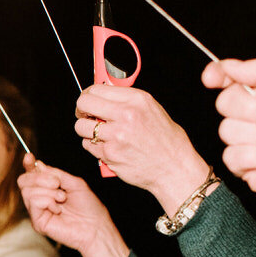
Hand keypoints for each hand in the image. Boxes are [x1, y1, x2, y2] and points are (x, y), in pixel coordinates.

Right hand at [17, 154, 131, 256]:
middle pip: (23, 181)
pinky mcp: (37, 222)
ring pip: (28, 191)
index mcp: (47, 189)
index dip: (28, 165)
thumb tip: (38, 165)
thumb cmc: (89, 207)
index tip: (29, 157)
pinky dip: (47, 201)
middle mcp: (39, 199)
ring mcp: (37, 211)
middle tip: (57, 183)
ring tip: (62, 198)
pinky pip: (33, 202)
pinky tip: (58, 208)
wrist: (96, 227)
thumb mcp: (74, 183)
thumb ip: (56, 174)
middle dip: (40, 178)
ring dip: (48, 191)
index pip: (30, 175)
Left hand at [74, 84, 209, 212]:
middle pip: (84, 103)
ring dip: (86, 130)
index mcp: (137, 100)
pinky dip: (93, 146)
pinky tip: (108, 147)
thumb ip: (127, 101)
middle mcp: (126, 114)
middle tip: (85, 115)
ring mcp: (116, 135)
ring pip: (81, 126)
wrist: (174, 168)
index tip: (88, 100)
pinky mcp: (109, 153)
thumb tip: (103, 95)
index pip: (97, 88)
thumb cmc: (166, 141)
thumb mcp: (152, 110)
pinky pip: (88, 145)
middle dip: (81, 109)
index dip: (88, 95)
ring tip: (99, 134)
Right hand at [204, 58, 255, 225]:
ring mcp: (251, 143)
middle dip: (250, 110)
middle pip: (224, 103)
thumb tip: (230, 65)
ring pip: (227, 131)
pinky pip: (232, 157)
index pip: (230, 79)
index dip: (217, 76)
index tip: (212, 79)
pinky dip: (255, 156)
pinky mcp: (249, 168)